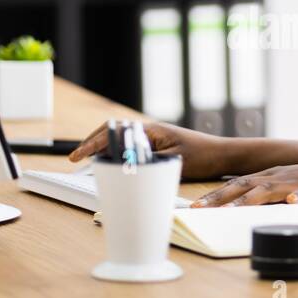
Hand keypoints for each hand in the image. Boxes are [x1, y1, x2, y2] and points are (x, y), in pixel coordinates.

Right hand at [67, 120, 229, 180]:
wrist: (222, 154)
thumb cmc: (202, 156)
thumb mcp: (172, 162)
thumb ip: (146, 164)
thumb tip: (122, 167)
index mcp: (150, 130)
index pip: (114, 134)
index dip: (93, 145)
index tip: (79, 156)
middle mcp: (149, 130)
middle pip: (112, 132)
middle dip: (91, 143)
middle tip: (75, 157)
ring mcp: (152, 137)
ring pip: (119, 138)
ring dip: (102, 146)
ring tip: (86, 158)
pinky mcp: (157, 145)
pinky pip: (130, 145)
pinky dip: (115, 151)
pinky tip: (110, 161)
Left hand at [188, 162, 297, 206]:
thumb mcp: (292, 188)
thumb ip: (272, 196)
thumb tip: (246, 209)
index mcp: (272, 176)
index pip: (237, 184)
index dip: (215, 195)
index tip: (194, 207)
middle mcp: (281, 175)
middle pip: (244, 184)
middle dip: (220, 197)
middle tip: (197, 209)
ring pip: (271, 188)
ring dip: (251, 199)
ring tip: (232, 210)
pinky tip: (292, 204)